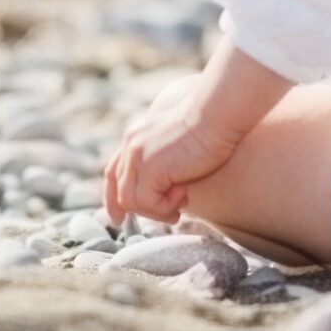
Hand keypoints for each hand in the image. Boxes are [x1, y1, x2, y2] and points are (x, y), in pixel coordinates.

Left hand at [102, 72, 245, 225]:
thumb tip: (166, 185)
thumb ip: (163, 158)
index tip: (119, 219)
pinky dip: (166, 206)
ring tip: (183, 200)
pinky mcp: (151, 167)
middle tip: (174, 214)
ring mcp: (137, 155)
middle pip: (119, 191)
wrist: (218, 112)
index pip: (113, 172)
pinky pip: (148, 202)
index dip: (113, 198)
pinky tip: (185, 193)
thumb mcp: (178, 142)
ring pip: (131, 201)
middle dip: (144, 210)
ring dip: (158, 210)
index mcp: (135, 136)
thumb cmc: (210, 126)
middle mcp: (131, 144)